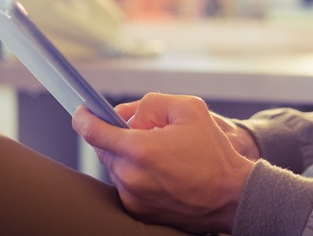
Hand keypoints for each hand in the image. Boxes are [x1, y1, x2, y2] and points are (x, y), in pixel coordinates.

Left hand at [73, 93, 254, 233]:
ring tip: (163, 155)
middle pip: (106, 148)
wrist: (230, 196)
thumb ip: (152, 102)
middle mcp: (130, 176)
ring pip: (117, 167)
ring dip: (130, 156)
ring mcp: (132, 197)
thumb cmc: (214, 153)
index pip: (94, 131)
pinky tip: (163, 172)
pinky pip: (127, 185)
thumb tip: (125, 113)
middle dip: (120, 135)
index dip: (84, 118)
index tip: (82, 111)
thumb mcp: (190, 109)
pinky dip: (138, 175)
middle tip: (150, 132)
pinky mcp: (138, 211)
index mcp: (139, 149)